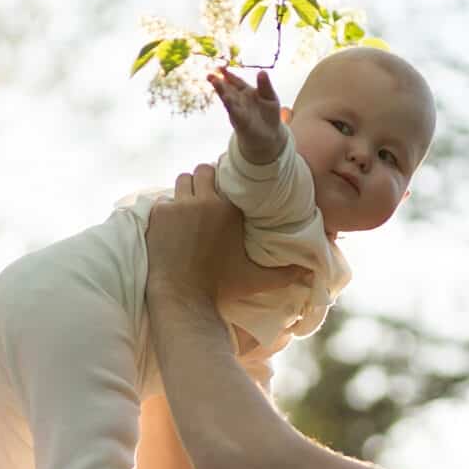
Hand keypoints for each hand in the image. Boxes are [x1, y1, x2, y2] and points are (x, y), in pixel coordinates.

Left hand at [147, 164, 312, 307]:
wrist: (182, 298)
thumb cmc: (220, 288)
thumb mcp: (257, 279)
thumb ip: (286, 273)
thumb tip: (310, 271)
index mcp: (229, 209)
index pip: (226, 173)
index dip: (225, 179)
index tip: (224, 189)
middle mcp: (204, 201)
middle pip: (202, 170)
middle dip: (204, 180)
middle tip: (206, 197)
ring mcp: (178, 207)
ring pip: (182, 180)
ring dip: (186, 190)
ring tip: (189, 207)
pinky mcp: (158, 216)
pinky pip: (163, 200)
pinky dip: (167, 208)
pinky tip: (172, 224)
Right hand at [208, 67, 288, 165]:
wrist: (269, 135)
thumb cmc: (269, 114)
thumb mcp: (270, 97)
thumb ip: (265, 86)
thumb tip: (262, 71)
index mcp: (246, 91)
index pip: (236, 81)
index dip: (228, 74)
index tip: (220, 68)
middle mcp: (239, 100)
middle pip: (228, 89)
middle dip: (219, 83)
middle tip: (210, 76)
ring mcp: (238, 111)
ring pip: (229, 100)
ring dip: (222, 91)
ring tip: (215, 82)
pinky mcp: (241, 121)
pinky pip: (235, 112)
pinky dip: (231, 105)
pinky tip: (226, 99)